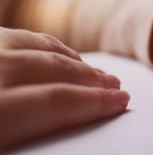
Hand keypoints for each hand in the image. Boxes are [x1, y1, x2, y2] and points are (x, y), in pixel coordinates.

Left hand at [0, 28, 129, 149]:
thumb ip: (25, 135)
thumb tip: (65, 126)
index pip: (57, 101)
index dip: (94, 102)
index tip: (119, 103)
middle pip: (54, 68)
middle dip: (92, 79)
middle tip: (115, 86)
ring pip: (40, 46)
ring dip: (74, 60)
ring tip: (94, 72)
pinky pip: (17, 35)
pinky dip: (46, 45)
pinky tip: (56, 53)